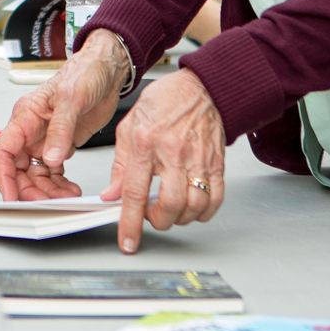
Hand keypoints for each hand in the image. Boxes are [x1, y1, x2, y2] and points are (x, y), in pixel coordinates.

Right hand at [0, 29, 128, 200]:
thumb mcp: (72, 99)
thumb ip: (60, 130)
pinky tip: (70, 189)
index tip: (10, 196)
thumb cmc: (84, 73)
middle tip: (47, 203)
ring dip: (47, 190)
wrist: (107, 70)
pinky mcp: (61, 144)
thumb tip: (50, 158)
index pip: (3, 150)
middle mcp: (31, 129)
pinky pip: (52, 171)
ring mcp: (45, 138)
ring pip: (35, 174)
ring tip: (65, 198)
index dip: (3, 176)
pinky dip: (59, 185)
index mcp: (25, 115)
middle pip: (18, 168)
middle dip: (29, 189)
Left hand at [101, 67, 226, 252]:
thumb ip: (120, 164)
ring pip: (193, 207)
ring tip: (170, 209)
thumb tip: (112, 195)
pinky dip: (203, 212)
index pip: (134, 192)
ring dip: (180, 218)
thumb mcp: (128, 127)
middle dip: (158, 221)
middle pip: (169, 205)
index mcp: (145, 142)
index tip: (128, 242)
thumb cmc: (164, 103)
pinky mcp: (217, 163)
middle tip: (152, 215)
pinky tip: (192, 205)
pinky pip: (215, 200)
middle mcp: (173, 152)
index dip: (130, 222)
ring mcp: (198, 159)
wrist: (200, 88)